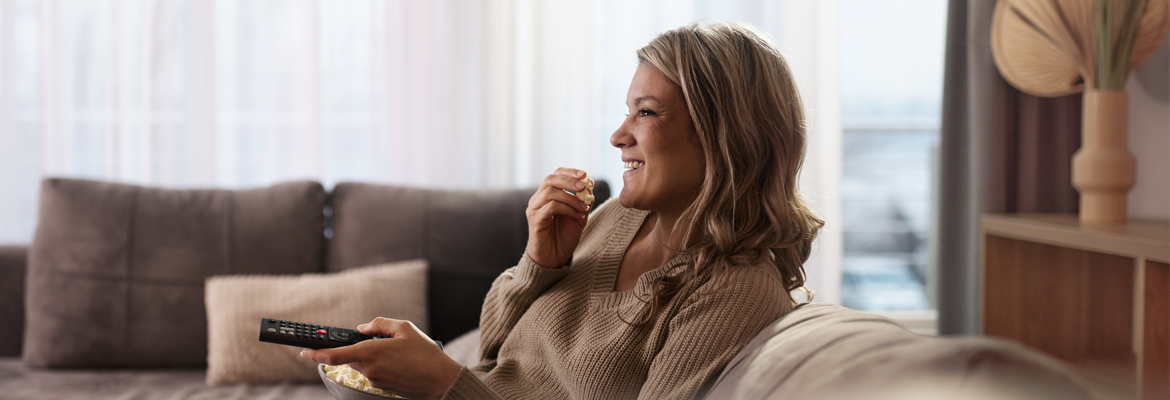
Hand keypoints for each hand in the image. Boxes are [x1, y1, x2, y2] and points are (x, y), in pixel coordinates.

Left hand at [300, 318, 461, 399]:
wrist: (440, 380)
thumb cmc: (425, 354)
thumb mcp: (405, 328)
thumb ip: (380, 324)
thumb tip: (363, 328)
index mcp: (371, 352)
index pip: (335, 355)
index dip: (316, 354)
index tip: (304, 351)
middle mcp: (369, 369)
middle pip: (351, 357)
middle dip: (358, 348)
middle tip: (380, 342)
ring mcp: (375, 380)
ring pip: (364, 364)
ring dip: (374, 356)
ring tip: (400, 353)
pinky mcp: (382, 387)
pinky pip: (375, 372)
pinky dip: (382, 365)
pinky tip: (401, 362)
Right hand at [525, 168, 591, 267]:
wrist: (553, 259)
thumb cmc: (564, 238)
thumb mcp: (578, 217)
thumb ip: (583, 201)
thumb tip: (590, 183)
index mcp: (546, 196)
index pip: (555, 175)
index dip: (569, 172)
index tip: (585, 174)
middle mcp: (537, 200)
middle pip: (550, 179)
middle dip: (569, 180)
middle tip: (584, 186)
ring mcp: (534, 210)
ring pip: (550, 192)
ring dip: (571, 197)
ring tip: (583, 208)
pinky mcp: (535, 221)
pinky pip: (551, 207)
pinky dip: (567, 208)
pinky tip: (577, 215)